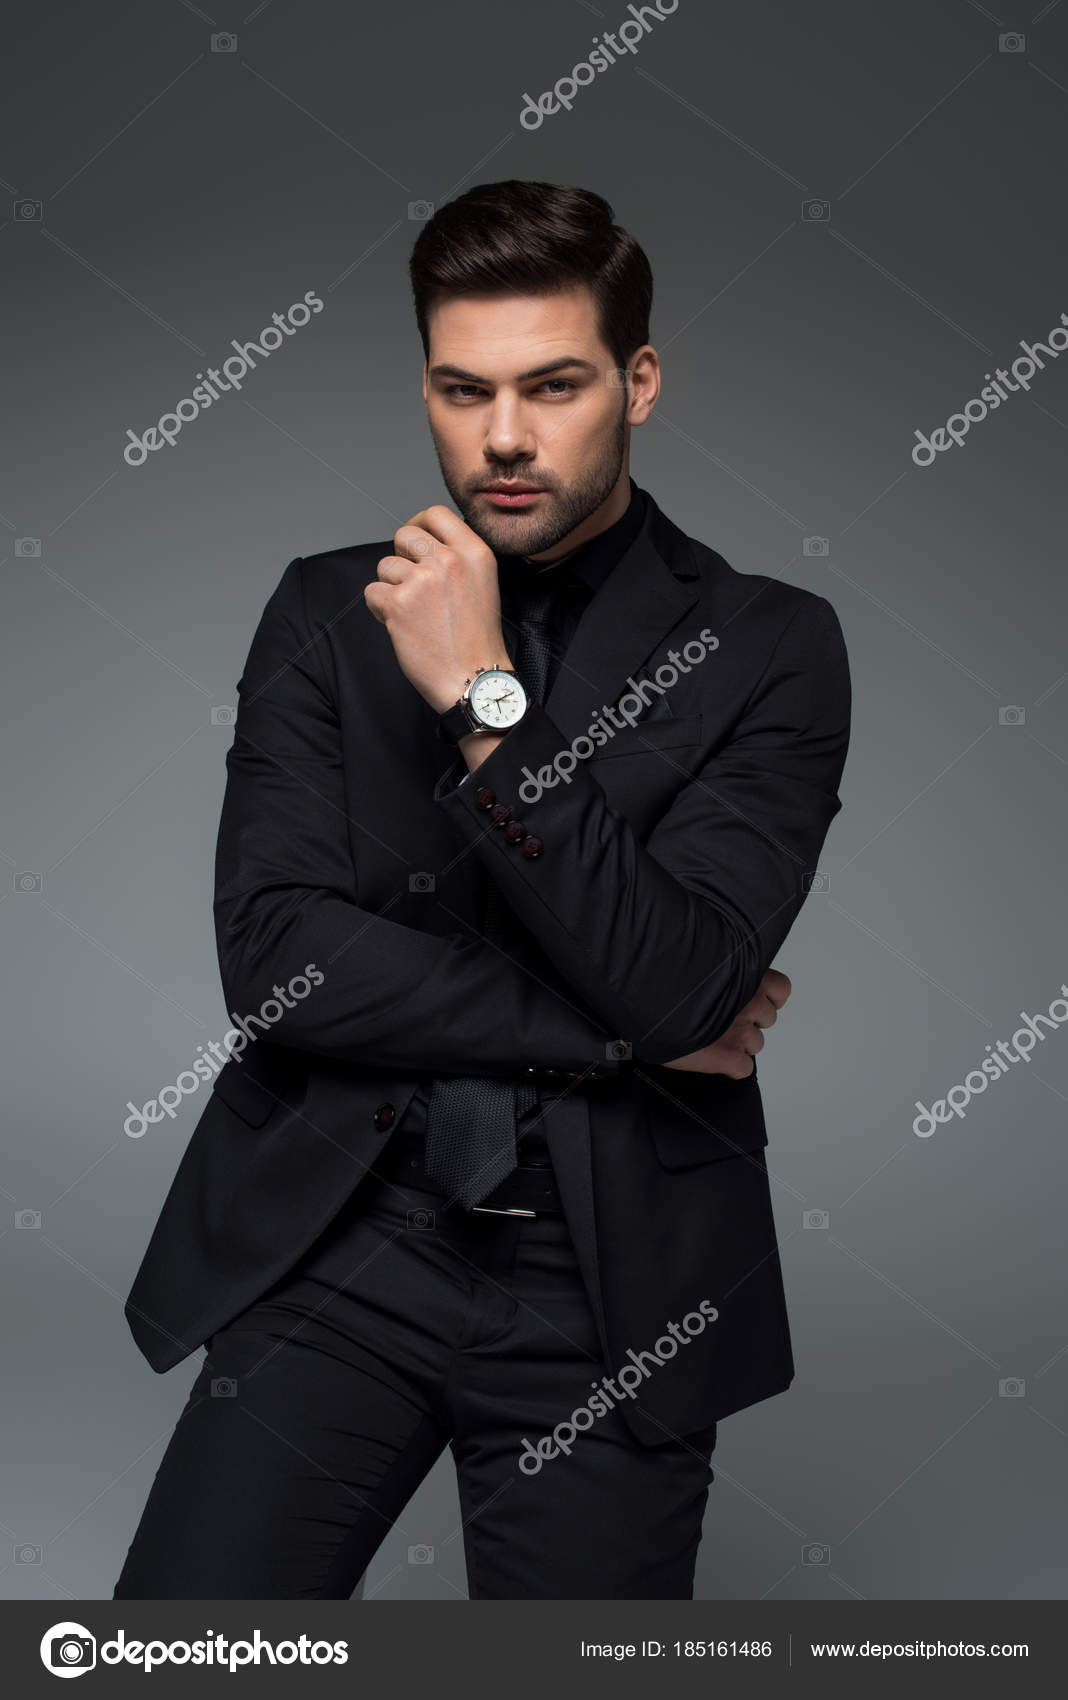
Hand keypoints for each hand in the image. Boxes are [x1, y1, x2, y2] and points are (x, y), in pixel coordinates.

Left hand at [364, 505, 511, 713]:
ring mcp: (421, 581)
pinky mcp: (398, 604)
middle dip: (402, 558)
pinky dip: (380, 609)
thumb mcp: (482, 584)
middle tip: (411, 585)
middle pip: (405, 535)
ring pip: (386, 566)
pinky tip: (402, 625)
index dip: (419, 524)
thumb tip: (424, 543)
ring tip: (412, 613)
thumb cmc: (477, 639)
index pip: (436, 514)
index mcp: (474, 552)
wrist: (474, 678)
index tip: (414, 540)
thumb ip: (457, 558)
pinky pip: (372, 592)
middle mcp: (448, 560)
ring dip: (391, 587)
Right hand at [661, 969, 791, 1078]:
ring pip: (756, 1044)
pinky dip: (731, 1066)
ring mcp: (742, 1030)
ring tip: (710, 1036)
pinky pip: (744, 1068)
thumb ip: (717, 970)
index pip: (780, 989)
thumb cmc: (663, 978)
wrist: (646, 999)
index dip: (765, 997)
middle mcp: (749, 1001)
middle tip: (721, 1018)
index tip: (748, 998)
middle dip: (747, 1020)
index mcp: (745, 973)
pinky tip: (712, 1057)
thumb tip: (716, 975)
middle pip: (767, 1019)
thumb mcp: (696, 958)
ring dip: (738, 1042)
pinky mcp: (731, 1056)